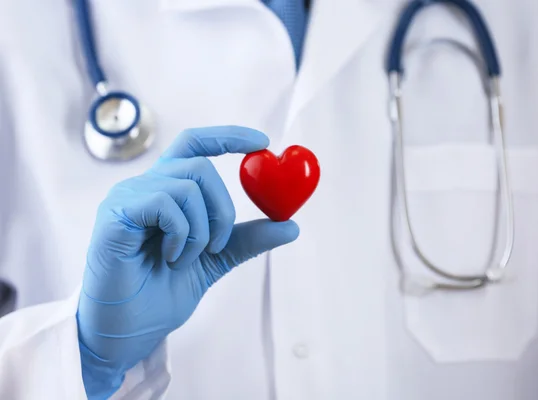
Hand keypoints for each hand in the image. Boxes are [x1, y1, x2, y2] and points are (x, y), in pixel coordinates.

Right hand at [76, 126, 298, 398]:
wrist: (126, 333)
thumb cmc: (159, 296)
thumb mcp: (214, 262)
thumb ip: (245, 240)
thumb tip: (291, 225)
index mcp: (165, 192)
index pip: (194, 146)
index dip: (228, 136)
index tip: (263, 142)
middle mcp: (143, 187)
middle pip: (198, 165)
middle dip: (223, 208)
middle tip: (218, 245)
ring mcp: (127, 199)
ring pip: (186, 184)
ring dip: (202, 229)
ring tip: (187, 260)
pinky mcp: (116, 216)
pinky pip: (165, 202)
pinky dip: (182, 233)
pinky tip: (172, 259)